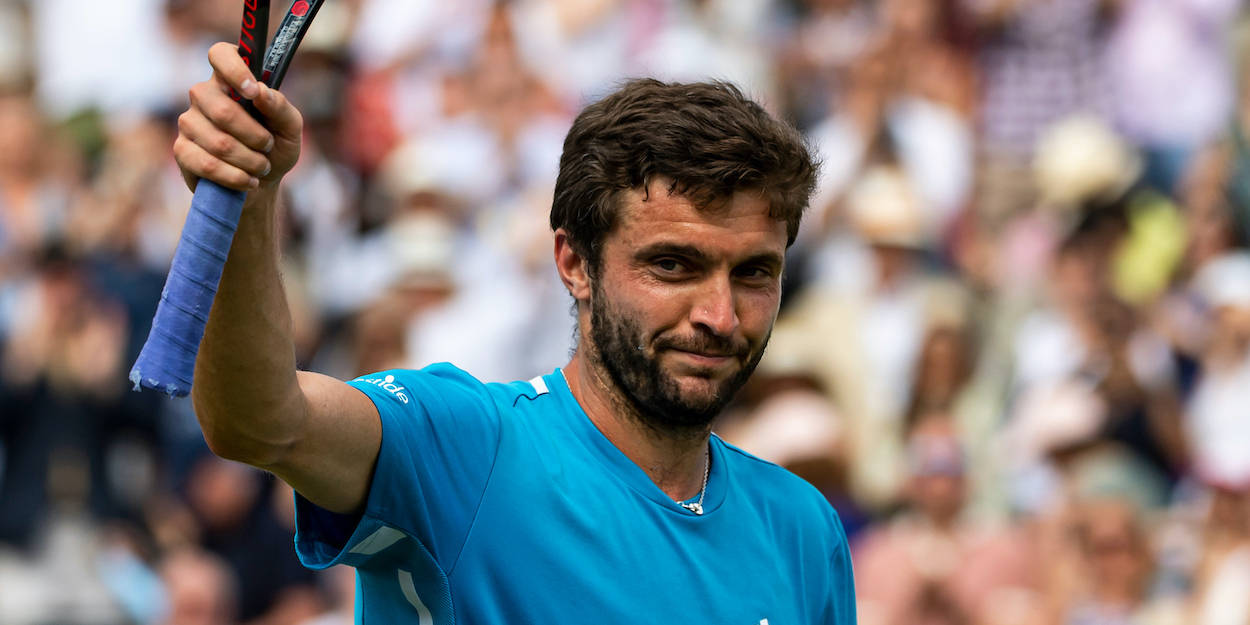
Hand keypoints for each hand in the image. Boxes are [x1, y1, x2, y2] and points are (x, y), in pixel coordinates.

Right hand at [175, 42, 303, 191]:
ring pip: (219, 142)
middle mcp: (204, 95)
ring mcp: (189, 121)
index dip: (235, 69)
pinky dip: (236, 177)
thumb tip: (260, 92)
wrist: (260, 184)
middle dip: (255, 135)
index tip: (252, 92)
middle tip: (268, 146)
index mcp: (230, 80)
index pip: (220, 54)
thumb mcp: (290, 128)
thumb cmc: (274, 148)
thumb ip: (280, 107)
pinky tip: (248, 180)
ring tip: (262, 166)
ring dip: (250, 160)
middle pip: (222, 109)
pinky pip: (208, 164)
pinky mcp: (181, 150)